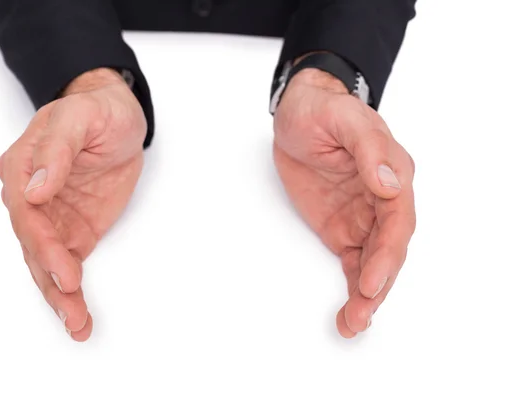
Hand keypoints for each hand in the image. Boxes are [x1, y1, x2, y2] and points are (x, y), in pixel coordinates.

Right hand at [0, 68, 145, 340]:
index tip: (64, 268)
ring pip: (47, 263)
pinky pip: (67, 264)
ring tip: (78, 324)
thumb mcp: (80, 116)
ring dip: (60, 296)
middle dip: (52, 281)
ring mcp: (52, 218)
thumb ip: (57, 148)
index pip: (26, 212)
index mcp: (22, 167)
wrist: (119, 119)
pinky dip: (71, 290)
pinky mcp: (74, 231)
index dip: (43, 244)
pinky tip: (79, 315)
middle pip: (34, 246)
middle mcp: (31, 198)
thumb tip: (35, 189)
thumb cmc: (97, 112)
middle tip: (72, 310)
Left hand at [273, 68, 415, 337]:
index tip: (371, 280)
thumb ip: (369, 149)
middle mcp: (382, 200)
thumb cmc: (322, 111)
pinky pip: (353, 261)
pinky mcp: (342, 228)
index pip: (397, 220)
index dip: (387, 254)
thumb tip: (390, 184)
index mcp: (391, 173)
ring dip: (367, 295)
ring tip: (353, 324)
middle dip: (377, 283)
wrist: (296, 115)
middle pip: (388, 249)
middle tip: (360, 313)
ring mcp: (362, 217)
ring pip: (372, 262)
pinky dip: (352, 287)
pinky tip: (349, 312)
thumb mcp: (343, 118)